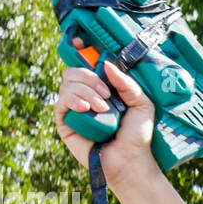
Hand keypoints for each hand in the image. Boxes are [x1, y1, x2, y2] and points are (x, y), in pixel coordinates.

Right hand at [53, 56, 157, 186]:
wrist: (130, 161)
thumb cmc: (137, 136)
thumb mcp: (141, 104)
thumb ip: (126, 83)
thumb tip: (105, 64)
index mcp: (101, 88)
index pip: (85, 64)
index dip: (79, 50)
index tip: (80, 42)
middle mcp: (85, 96)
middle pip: (73, 71)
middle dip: (89, 78)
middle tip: (107, 95)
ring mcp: (73, 109)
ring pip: (67, 83)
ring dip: (86, 91)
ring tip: (103, 108)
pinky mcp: (64, 123)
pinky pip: (61, 102)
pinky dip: (73, 100)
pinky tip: (86, 108)